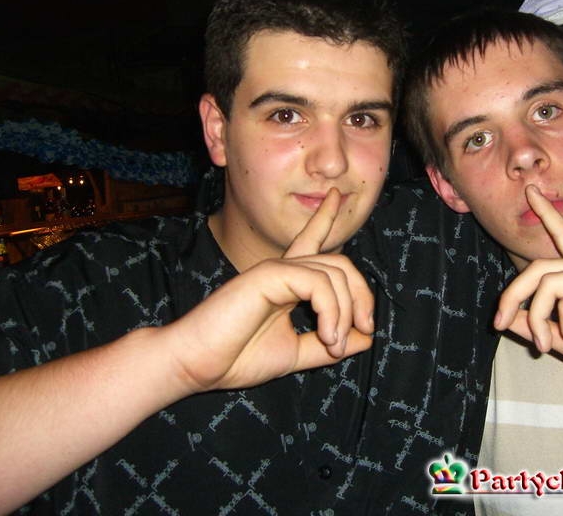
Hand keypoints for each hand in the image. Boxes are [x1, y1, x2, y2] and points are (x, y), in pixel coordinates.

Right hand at [169, 188, 374, 391]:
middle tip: (366, 328)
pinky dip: (332, 311)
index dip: (326, 219)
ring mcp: (275, 269)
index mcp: (286, 282)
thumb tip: (366, 338)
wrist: (196, 365)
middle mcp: (282, 269)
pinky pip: (318, 282)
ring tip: (334, 344)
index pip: (312, 241)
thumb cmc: (237, 358)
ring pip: (334, 272)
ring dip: (345, 312)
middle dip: (362, 294)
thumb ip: (327, 344)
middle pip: (340, 264)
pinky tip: (328, 336)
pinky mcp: (268, 275)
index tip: (338, 195)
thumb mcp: (294, 353)